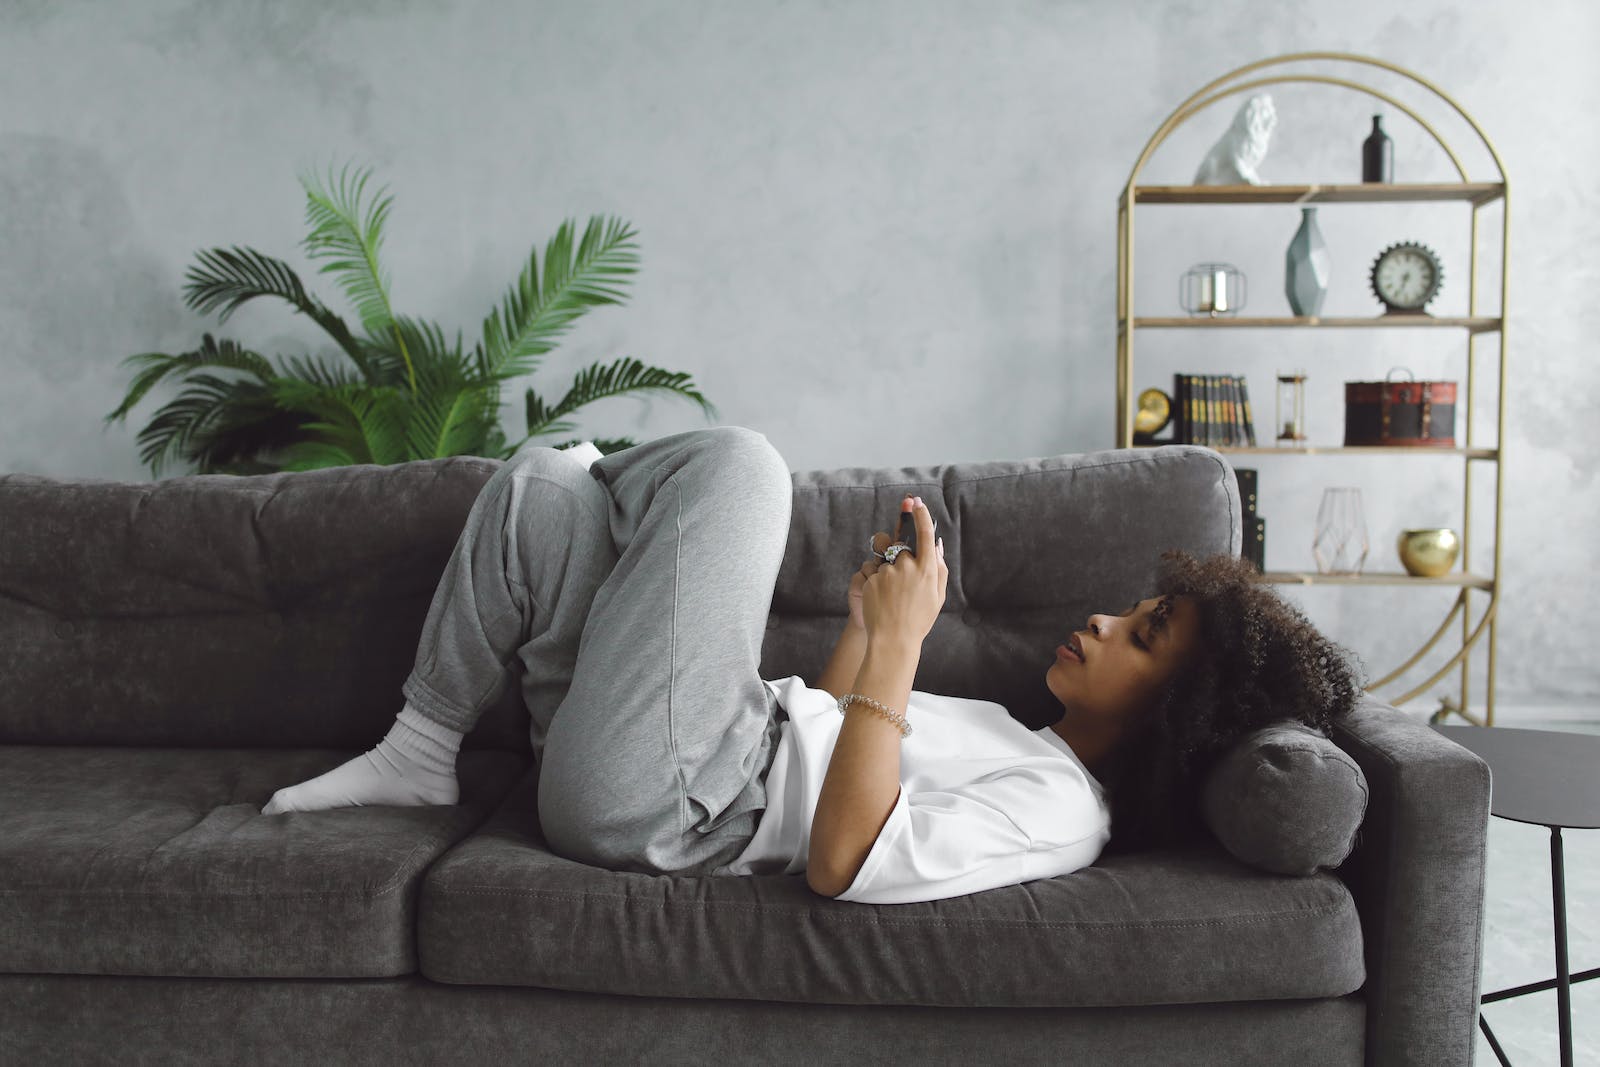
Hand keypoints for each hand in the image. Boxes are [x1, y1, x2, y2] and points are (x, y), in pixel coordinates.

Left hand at [860, 495, 945, 647]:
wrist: (893, 640)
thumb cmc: (919, 619)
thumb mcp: (937, 595)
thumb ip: (938, 567)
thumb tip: (936, 543)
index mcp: (927, 570)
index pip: (924, 534)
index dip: (920, 515)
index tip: (916, 502)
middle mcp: (908, 567)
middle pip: (900, 546)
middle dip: (897, 555)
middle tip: (900, 577)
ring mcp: (888, 573)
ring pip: (883, 558)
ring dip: (885, 568)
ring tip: (890, 592)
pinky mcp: (871, 580)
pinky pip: (872, 570)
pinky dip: (875, 580)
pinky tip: (880, 598)